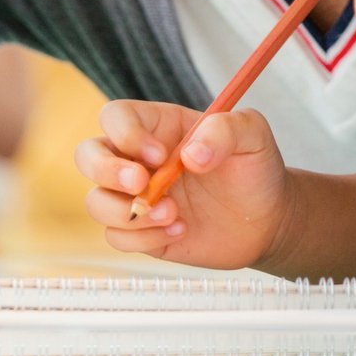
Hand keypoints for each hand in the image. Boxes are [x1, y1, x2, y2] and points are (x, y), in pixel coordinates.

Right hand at [75, 99, 293, 270]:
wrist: (268, 220)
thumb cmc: (255, 168)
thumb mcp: (253, 135)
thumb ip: (226, 129)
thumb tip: (191, 155)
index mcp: (157, 126)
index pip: (116, 117)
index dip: (126, 134)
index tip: (158, 155)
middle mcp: (137, 159)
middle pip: (87, 155)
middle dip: (106, 171)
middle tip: (142, 184)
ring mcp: (135, 197)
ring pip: (96, 202)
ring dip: (128, 212)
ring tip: (174, 214)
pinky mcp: (141, 232)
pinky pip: (117, 237)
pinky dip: (144, 239)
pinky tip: (180, 231)